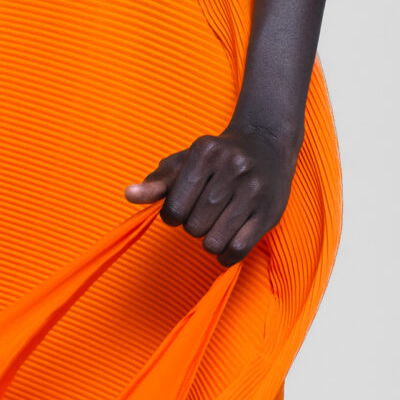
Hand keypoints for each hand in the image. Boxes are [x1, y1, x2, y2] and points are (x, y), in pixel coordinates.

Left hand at [125, 120, 300, 266]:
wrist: (266, 143)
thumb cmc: (216, 157)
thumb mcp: (184, 162)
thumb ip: (157, 182)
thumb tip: (129, 195)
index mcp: (206, 152)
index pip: (175, 208)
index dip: (172, 216)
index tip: (182, 209)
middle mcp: (233, 167)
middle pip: (195, 226)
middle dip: (193, 227)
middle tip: (204, 215)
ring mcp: (254, 189)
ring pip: (215, 241)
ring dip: (209, 242)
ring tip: (216, 227)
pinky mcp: (270, 211)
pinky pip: (239, 249)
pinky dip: (226, 256)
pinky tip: (226, 246)